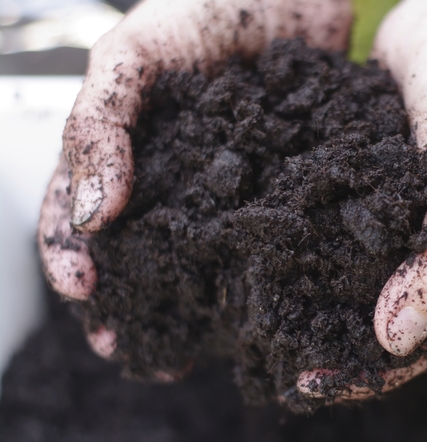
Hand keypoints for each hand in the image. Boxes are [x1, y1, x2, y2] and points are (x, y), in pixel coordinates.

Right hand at [38, 0, 351, 359]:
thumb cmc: (207, 2)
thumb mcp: (135, 53)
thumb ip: (101, 123)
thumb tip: (91, 216)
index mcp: (126, 149)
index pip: (79, 216)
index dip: (73, 260)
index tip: (89, 297)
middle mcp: (173, 176)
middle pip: (140, 253)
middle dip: (134, 304)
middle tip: (139, 351)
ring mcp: (228, 184)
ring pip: (199, 258)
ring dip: (191, 306)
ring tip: (195, 346)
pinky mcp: (281, 185)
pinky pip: (264, 235)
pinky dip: (256, 272)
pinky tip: (262, 301)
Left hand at [298, 0, 426, 399]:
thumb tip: (393, 343)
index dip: (376, 371)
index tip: (314, 381)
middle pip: (405, 323)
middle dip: (349, 345)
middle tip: (285, 362)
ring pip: (378, 288)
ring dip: (332, 307)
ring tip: (275, 328)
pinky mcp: (396, 202)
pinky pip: (362, 245)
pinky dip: (327, 260)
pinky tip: (283, 271)